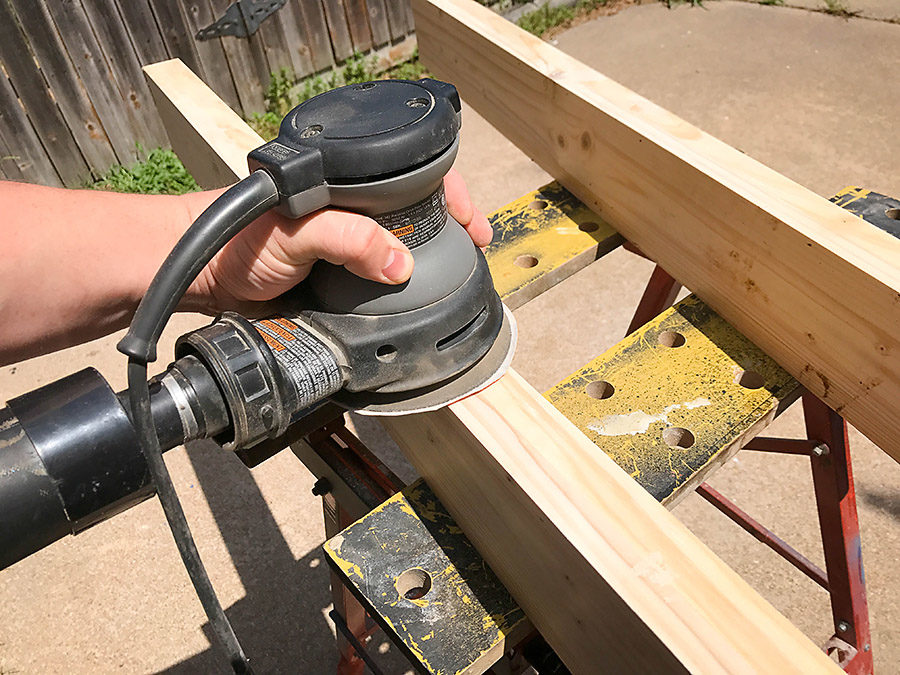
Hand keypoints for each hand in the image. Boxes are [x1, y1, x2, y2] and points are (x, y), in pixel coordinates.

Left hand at [189, 169, 491, 313]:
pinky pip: (379, 285)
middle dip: (450, 233)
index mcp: (348, 186)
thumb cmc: (242, 237)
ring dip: (429, 265)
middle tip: (476, 255)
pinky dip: (402, 294)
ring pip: (400, 252)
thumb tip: (400, 265)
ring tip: (457, 279)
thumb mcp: (299, 230)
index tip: (475, 226)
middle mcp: (353, 213)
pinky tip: (417, 302)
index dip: (452, 197)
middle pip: (416, 215)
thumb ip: (349, 239)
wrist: (207, 278)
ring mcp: (347, 247)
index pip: (414, 178)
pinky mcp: (338, 280)